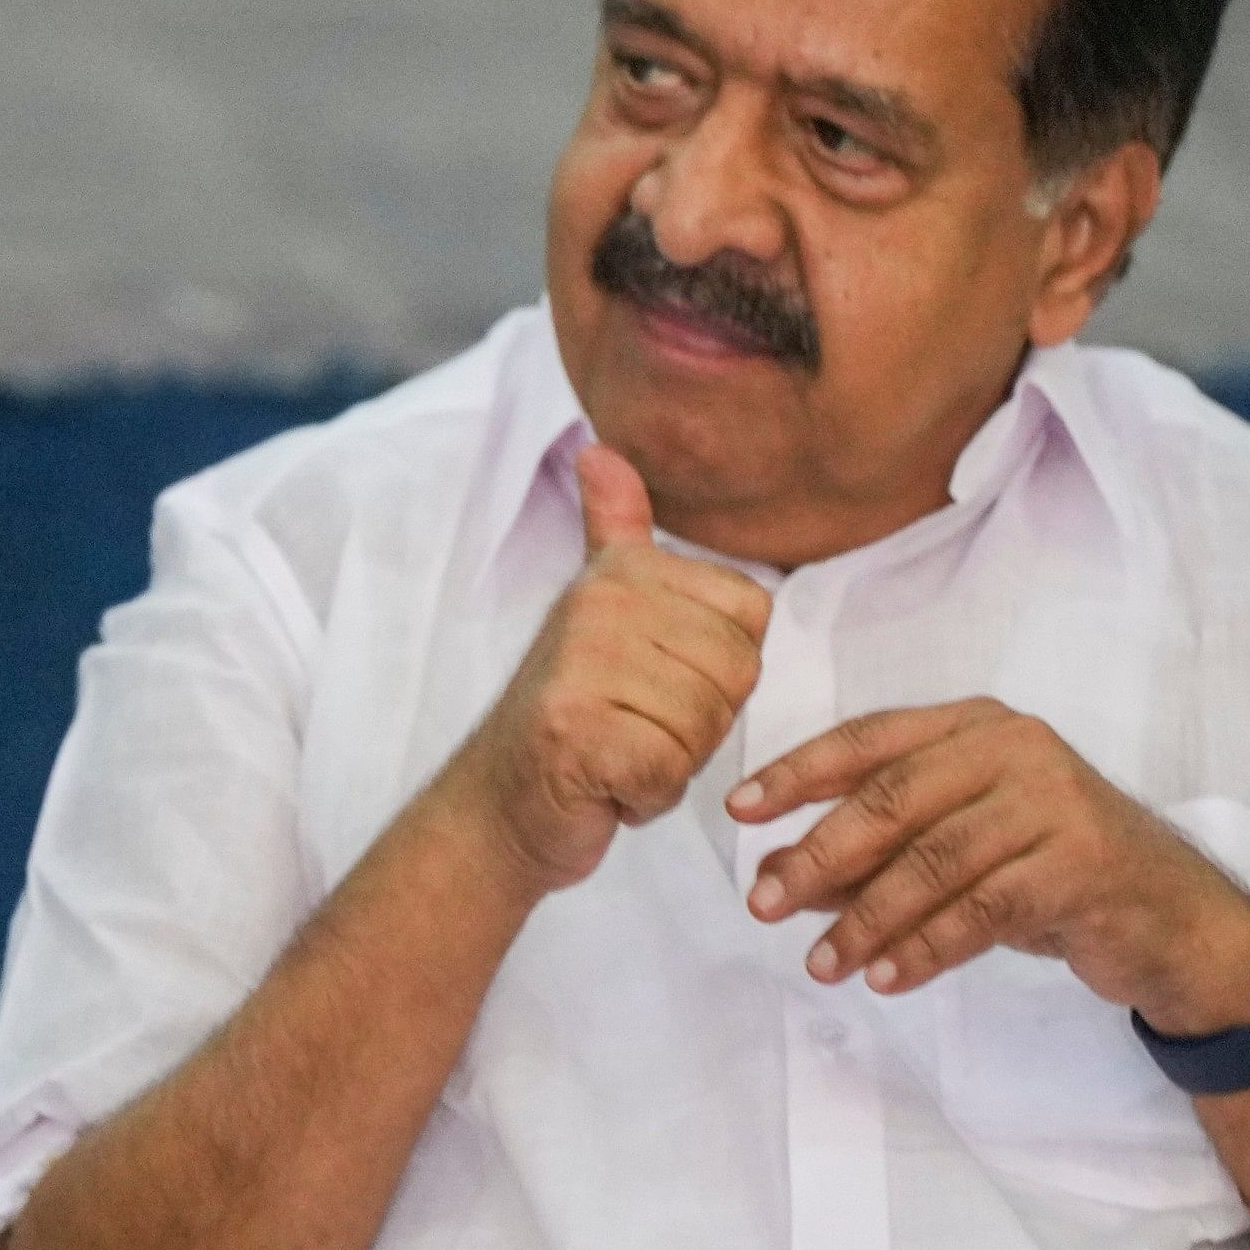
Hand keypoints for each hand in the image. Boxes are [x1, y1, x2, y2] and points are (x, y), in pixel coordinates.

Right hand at [429, 443, 772, 900]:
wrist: (499, 800)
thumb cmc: (571, 711)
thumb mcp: (599, 609)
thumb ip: (616, 530)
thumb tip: (602, 449)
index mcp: (621, 572)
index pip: (750, 616)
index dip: (719, 668)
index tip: (656, 682)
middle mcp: (599, 605)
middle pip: (736, 673)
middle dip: (700, 723)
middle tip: (634, 724)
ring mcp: (583, 667)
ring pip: (706, 725)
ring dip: (673, 761)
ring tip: (618, 749)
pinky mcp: (578, 736)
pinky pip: (669, 771)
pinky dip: (645, 797)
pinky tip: (606, 785)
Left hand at [733, 699, 1249, 1034]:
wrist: (1172, 918)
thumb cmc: (1049, 874)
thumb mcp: (953, 857)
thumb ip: (867, 857)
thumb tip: (772, 872)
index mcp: (974, 726)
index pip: (868, 741)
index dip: (797, 774)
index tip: (738, 810)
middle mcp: (1013, 748)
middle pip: (892, 799)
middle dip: (818, 855)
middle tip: (762, 903)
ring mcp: (1053, 801)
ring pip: (933, 859)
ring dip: (866, 917)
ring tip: (822, 964)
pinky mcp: (1081, 862)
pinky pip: (982, 909)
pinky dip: (926, 946)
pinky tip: (887, 978)